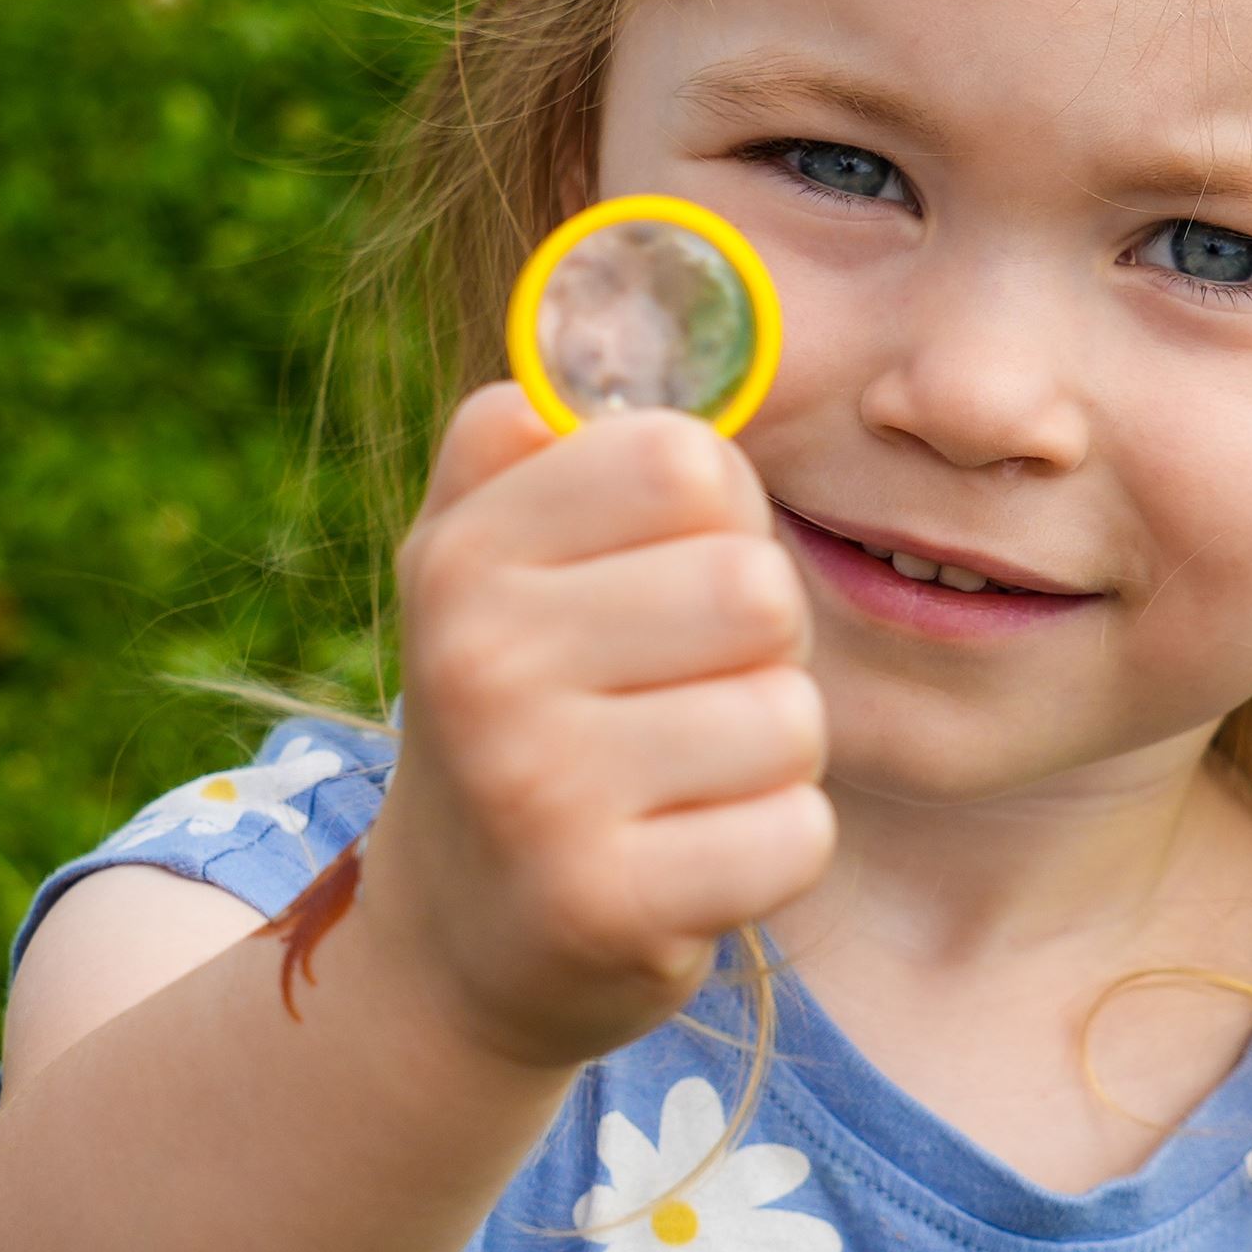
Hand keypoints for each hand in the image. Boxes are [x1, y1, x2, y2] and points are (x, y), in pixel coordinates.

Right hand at [359, 387, 832, 1073]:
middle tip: (676, 699)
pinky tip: (690, 862)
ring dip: (768, 756)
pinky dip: (771, 851)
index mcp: (465, 552)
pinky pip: (796, 834)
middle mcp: (481, 660)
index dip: (717, 516)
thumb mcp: (484, 564)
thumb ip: (536, 440)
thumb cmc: (519, 717)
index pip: (684, 460)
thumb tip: (617, 304)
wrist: (455, 947)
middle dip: (757, 650)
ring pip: (792, 717)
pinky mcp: (606, 906)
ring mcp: (537, 790)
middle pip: (758, 588)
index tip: (661, 576)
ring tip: (679, 783)